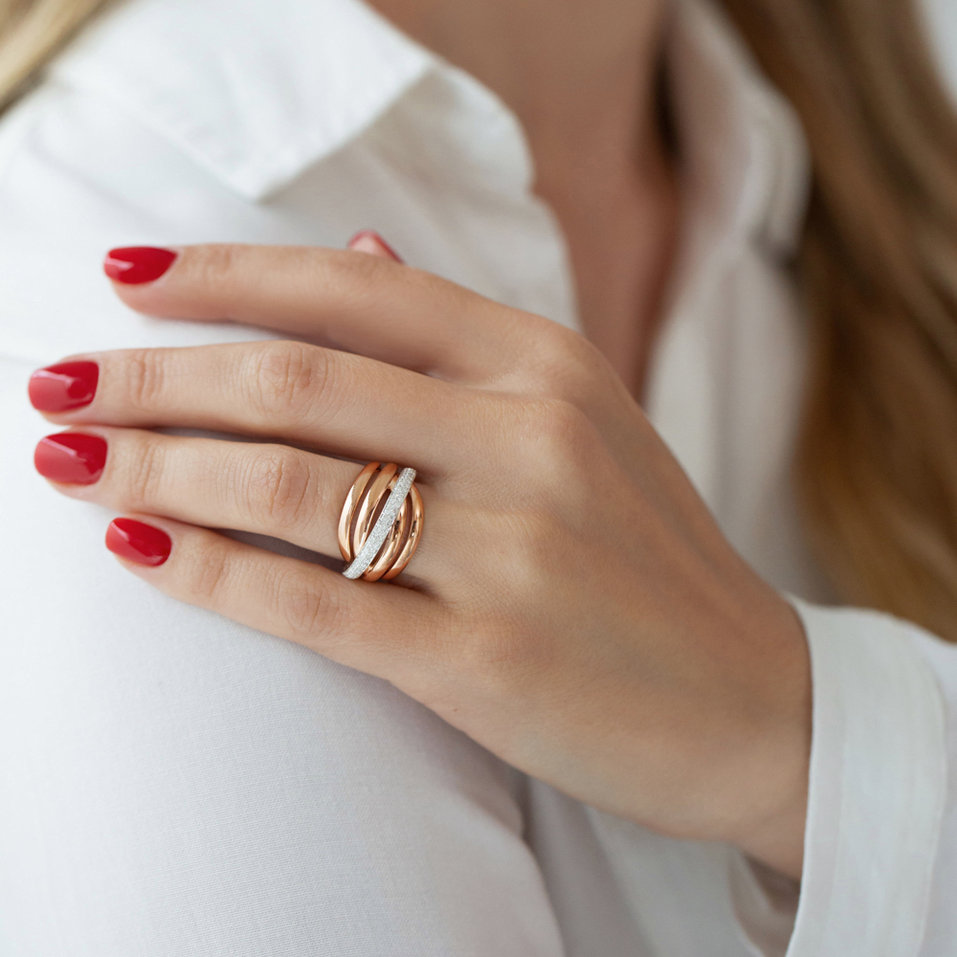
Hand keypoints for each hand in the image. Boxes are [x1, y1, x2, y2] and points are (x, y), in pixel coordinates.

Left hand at [27, 238, 810, 879]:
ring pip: (290, 486)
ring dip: (157, 467)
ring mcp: (514, 552)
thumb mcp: (585, 419)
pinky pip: (314, 603)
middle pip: (298, 380)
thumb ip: (467, 341)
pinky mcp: (489, 662)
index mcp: (549, 366)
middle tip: (56, 381)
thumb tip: (362, 255)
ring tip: (69, 461)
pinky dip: (210, 571)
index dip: (223, 275)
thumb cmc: (650, 558)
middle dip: (155, 375)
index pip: (352, 290)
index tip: (123, 276)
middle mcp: (532, 440)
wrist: (750, 698)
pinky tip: (136, 550)